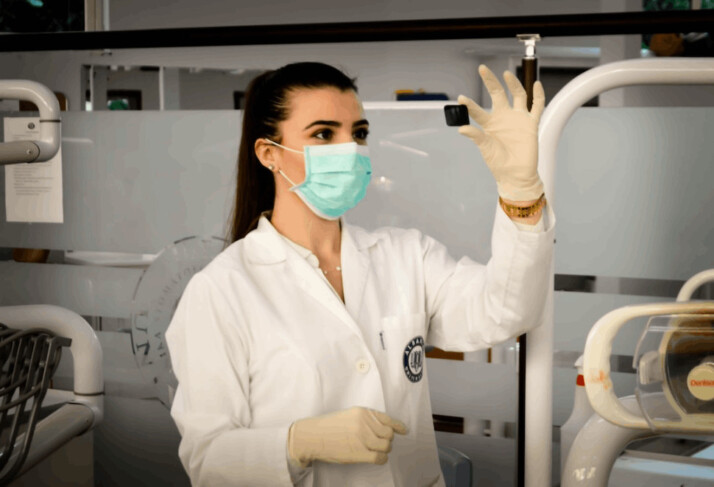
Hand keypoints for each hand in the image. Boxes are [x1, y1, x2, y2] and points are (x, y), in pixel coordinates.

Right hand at [288, 406, 407, 466]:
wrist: (313, 436)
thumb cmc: (330, 427)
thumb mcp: (349, 415)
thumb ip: (366, 419)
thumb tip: (384, 427)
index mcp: (363, 412)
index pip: (387, 419)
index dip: (398, 426)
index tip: (403, 430)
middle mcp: (365, 424)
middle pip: (389, 434)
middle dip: (387, 439)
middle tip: (381, 443)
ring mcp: (362, 438)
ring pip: (386, 446)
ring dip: (384, 450)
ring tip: (376, 451)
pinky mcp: (359, 453)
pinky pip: (379, 458)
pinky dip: (381, 459)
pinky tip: (376, 458)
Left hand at [457, 64, 545, 201]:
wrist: (516, 175)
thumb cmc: (499, 163)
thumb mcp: (485, 149)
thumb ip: (476, 136)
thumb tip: (461, 128)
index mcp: (490, 124)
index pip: (478, 110)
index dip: (470, 104)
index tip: (460, 98)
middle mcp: (503, 118)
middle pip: (498, 94)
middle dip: (490, 81)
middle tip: (482, 68)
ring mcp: (518, 119)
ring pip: (517, 95)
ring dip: (513, 84)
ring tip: (506, 74)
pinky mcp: (531, 124)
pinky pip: (537, 106)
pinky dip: (538, 95)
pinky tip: (536, 84)